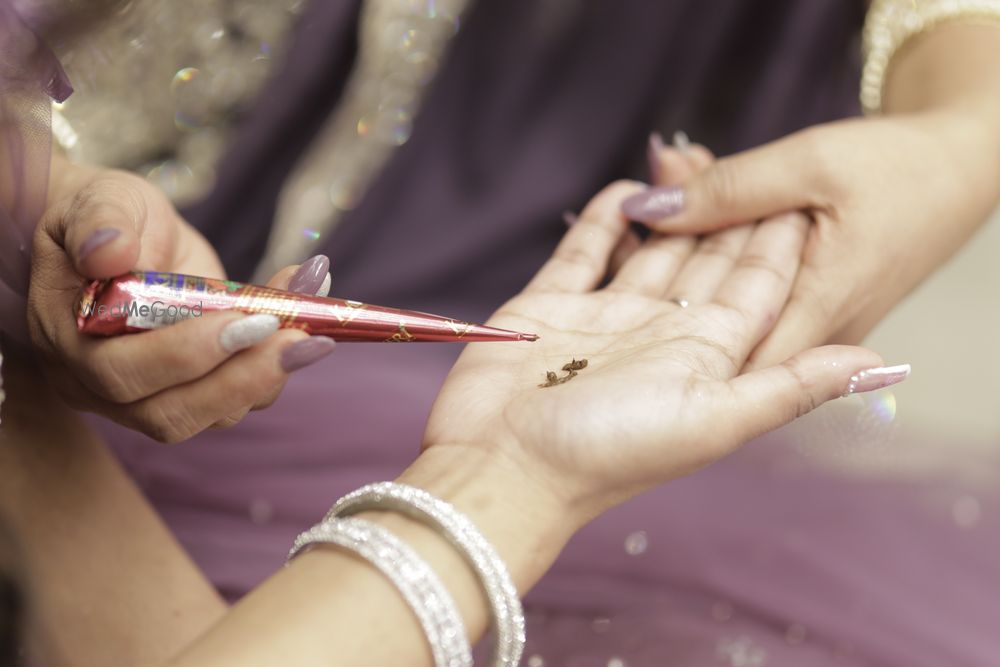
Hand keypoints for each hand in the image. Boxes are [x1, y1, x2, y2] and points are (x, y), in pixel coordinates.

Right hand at [26, 159, 334, 441]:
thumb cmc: (105, 217)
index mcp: (69, 343)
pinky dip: (280, 362)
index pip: (121, 372)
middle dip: (242, 378)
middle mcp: (102, 387)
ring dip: (270, 372)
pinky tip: (309, 318)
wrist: (121, 232)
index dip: (185, 353)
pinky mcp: (198, 389)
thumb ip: (99, 222)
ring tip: (315, 326)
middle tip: (300, 337)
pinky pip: (242, 395)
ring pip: (215, 413)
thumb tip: (110, 251)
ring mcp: (152, 396)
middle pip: (172, 413)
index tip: (247, 318)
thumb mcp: (98, 201)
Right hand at [423, 182, 906, 525]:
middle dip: (729, 209)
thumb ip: (790, 385)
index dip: (780, 239)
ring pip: (650, 249)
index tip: (804, 190)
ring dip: (673, 207)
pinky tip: (628, 187)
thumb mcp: (712, 419)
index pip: (756, 286)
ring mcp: (604, 317)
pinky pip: (586, 250)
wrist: (501, 468)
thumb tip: (881, 365)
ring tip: (688, 158)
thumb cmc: (606, 452)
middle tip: (744, 153)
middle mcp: (660, 334)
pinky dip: (605, 218)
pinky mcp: (551, 305)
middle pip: (706, 259)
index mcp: (705, 358)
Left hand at [626, 113, 999, 369]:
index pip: (720, 362)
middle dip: (660, 277)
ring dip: (682, 251)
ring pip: (718, 302)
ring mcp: (805, 319)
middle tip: (628, 223)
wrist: (961, 165)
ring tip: (651, 201)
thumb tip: (647, 207)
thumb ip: (728, 190)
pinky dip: (706, 244)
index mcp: (814, 310)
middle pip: (708, 323)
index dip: (651, 344)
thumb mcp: (808, 163)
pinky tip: (677, 206)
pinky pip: (737, 287)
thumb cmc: (899, 165)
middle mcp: (807, 330)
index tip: (602, 314)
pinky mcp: (802, 300)